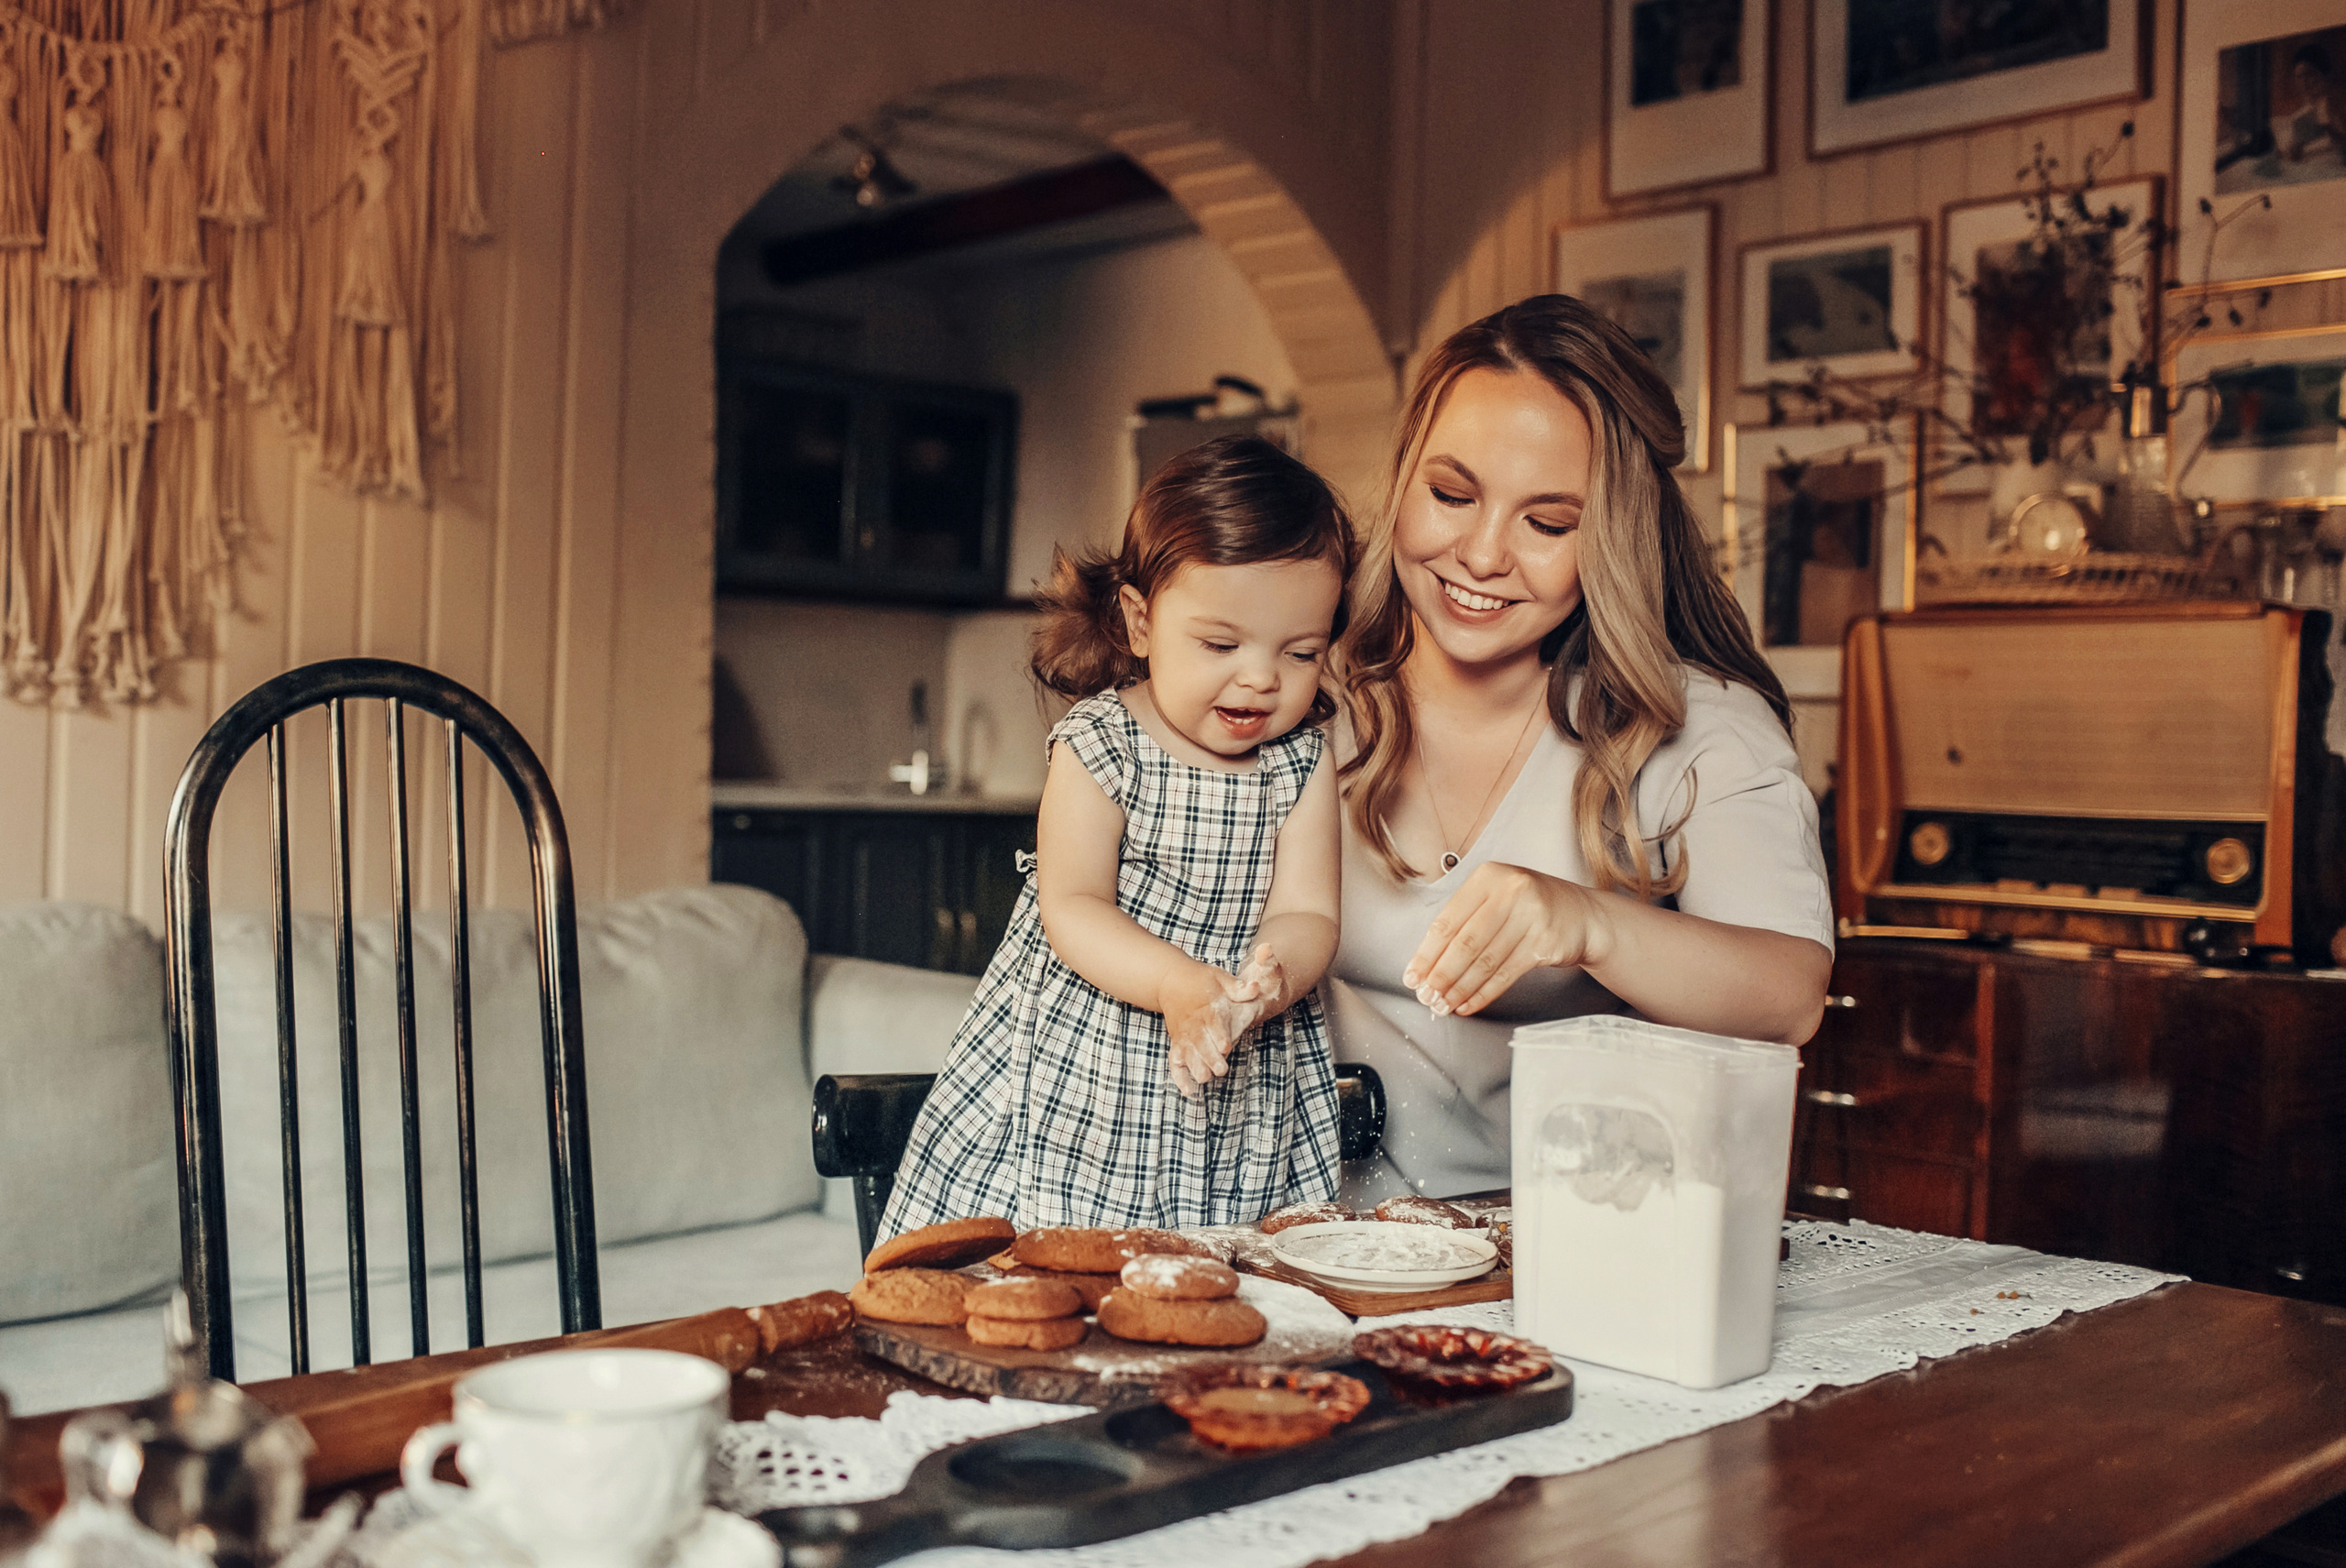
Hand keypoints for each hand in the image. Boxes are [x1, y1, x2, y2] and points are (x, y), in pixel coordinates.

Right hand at [1159, 946, 1285, 1096]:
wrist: (1168, 979)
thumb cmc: (1199, 979)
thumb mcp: (1219, 977)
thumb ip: (1238, 987)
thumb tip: (1255, 988)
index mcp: (1205, 1006)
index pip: (1212, 1022)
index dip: (1218, 1034)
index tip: (1226, 1046)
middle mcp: (1192, 1023)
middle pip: (1199, 1042)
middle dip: (1209, 1057)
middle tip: (1222, 1070)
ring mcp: (1182, 1034)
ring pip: (1187, 1053)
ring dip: (1195, 1067)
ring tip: (1204, 1080)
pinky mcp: (1176, 1042)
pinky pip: (1174, 1061)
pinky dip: (1179, 1076)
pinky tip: (1189, 1091)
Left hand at [1402, 863, 1614, 1017]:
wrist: (1583, 915)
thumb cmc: (1530, 907)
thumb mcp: (1497, 897)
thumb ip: (1464, 920)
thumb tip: (1427, 963)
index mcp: (1489, 876)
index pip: (1448, 921)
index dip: (1427, 953)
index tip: (1412, 976)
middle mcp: (1511, 891)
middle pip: (1465, 943)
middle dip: (1440, 975)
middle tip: (1425, 997)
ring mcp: (1532, 916)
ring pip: (1485, 961)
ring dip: (1460, 988)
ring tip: (1443, 1005)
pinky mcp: (1546, 942)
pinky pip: (1506, 974)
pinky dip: (1484, 993)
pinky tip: (1468, 1003)